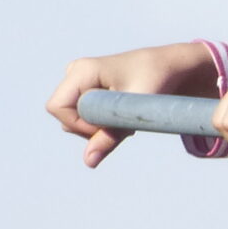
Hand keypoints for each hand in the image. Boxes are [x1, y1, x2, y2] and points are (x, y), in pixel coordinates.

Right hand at [46, 43, 217, 167]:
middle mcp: (74, 72)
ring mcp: (78, 80)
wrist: (169, 67)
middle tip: (125, 123)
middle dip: (91, 128)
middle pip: (64, 117)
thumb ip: (111, 136)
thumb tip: (88, 162)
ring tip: (127, 117)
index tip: (109, 126)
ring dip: (99, 127)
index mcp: (82, 70)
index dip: (79, 125)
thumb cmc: (157, 81)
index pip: (58, 108)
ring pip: (73, 119)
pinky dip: (102, 122)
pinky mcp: (85, 89)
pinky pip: (83, 116)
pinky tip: (122, 115)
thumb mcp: (135, 111)